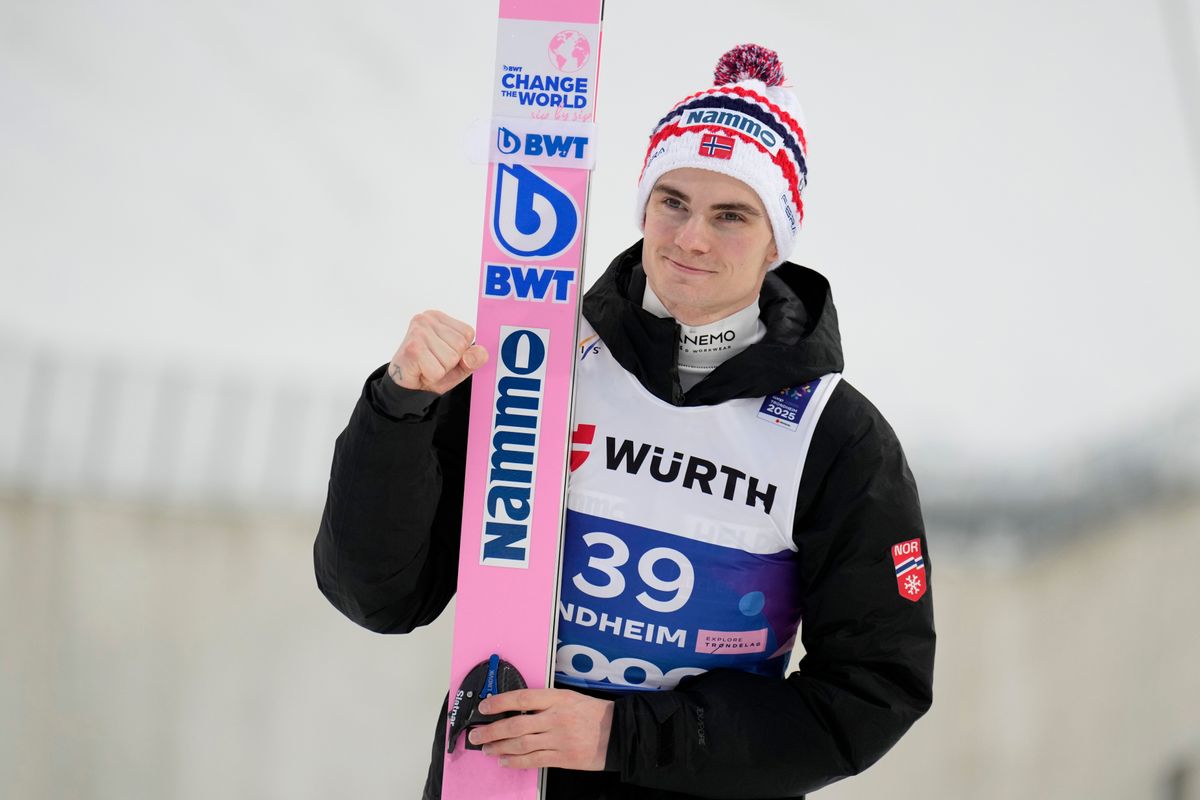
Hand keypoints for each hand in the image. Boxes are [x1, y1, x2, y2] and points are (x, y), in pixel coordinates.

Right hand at [389, 310, 487, 394]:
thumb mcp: (458, 365)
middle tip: (433, 363)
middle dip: (450, 362)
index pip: (468, 333)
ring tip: (426, 366)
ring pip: (450, 359)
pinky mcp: (412, 349)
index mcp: (438, 318)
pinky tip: (419, 371)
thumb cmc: (429, 370)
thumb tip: (481, 353)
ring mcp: (418, 332)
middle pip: (460, 345)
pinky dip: (432, 377)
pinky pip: (438, 371)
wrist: (406, 386)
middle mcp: (426, 319)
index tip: (442, 354)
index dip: (460, 352)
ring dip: (440, 370)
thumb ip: (473, 358)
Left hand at [468, 688, 613, 770]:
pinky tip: (504, 761)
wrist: (618, 733)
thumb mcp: (569, 698)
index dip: (500, 702)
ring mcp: (560, 739)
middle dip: (492, 730)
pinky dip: (516, 761)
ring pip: (521, 744)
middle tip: (477, 734)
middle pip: (516, 724)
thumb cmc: (592, 713)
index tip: (485, 707)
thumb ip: (544, 702)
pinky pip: (534, 760)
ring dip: (500, 747)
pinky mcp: (563, 757)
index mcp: (558, 698)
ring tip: (487, 748)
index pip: (523, 697)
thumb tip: (515, 708)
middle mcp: (557, 718)